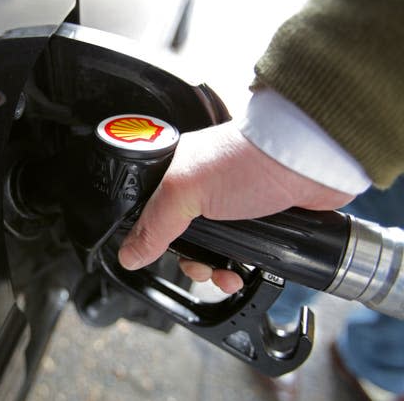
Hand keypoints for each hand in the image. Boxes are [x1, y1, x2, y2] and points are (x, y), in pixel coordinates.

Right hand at [117, 121, 353, 292]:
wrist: (306, 160)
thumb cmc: (247, 159)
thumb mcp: (185, 190)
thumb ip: (153, 224)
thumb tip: (128, 254)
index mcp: (179, 174)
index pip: (153, 214)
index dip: (155, 240)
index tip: (161, 256)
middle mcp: (204, 189)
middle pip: (183, 238)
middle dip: (191, 261)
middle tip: (200, 268)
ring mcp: (233, 206)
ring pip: (212, 249)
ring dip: (216, 270)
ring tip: (225, 277)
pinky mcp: (259, 220)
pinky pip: (241, 253)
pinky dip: (240, 268)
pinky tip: (243, 273)